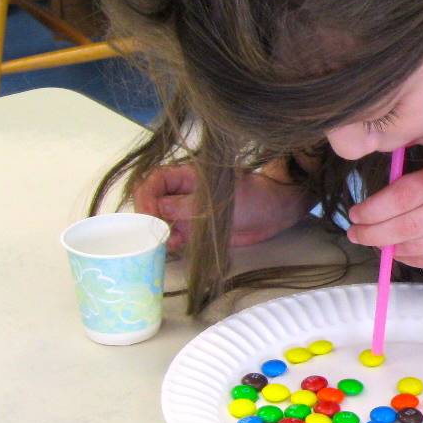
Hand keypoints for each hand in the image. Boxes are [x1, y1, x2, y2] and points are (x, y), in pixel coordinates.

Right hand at [134, 164, 311, 253]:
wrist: (276, 213)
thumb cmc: (254, 196)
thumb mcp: (219, 198)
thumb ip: (188, 204)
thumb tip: (159, 207)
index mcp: (187, 174)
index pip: (154, 180)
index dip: (145, 196)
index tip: (147, 215)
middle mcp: (183, 191)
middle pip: (152, 200)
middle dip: (149, 217)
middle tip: (156, 233)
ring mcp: (188, 210)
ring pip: (161, 220)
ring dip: (159, 232)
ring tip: (168, 242)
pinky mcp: (196, 229)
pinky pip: (174, 235)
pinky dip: (171, 242)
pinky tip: (176, 247)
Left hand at [346, 160, 422, 272]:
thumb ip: (411, 185)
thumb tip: (372, 206)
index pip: (403, 197)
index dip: (374, 208)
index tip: (355, 213)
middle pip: (405, 227)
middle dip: (372, 232)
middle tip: (355, 233)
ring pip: (412, 247)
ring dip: (386, 246)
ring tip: (371, 240)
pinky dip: (405, 256)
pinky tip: (396, 249)